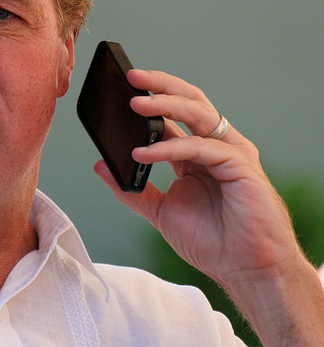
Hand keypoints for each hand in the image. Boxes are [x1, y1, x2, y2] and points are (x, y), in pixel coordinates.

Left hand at [94, 68, 300, 292]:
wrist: (244, 270)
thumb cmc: (211, 241)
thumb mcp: (160, 211)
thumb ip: (132, 189)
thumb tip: (101, 165)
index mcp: (196, 154)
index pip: (173, 116)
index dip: (150, 100)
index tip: (121, 89)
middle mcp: (215, 146)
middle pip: (189, 102)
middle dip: (161, 86)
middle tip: (133, 76)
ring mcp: (230, 152)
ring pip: (198, 114)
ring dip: (165, 105)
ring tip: (136, 103)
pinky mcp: (240, 164)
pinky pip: (200, 147)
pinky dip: (169, 148)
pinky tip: (143, 153)